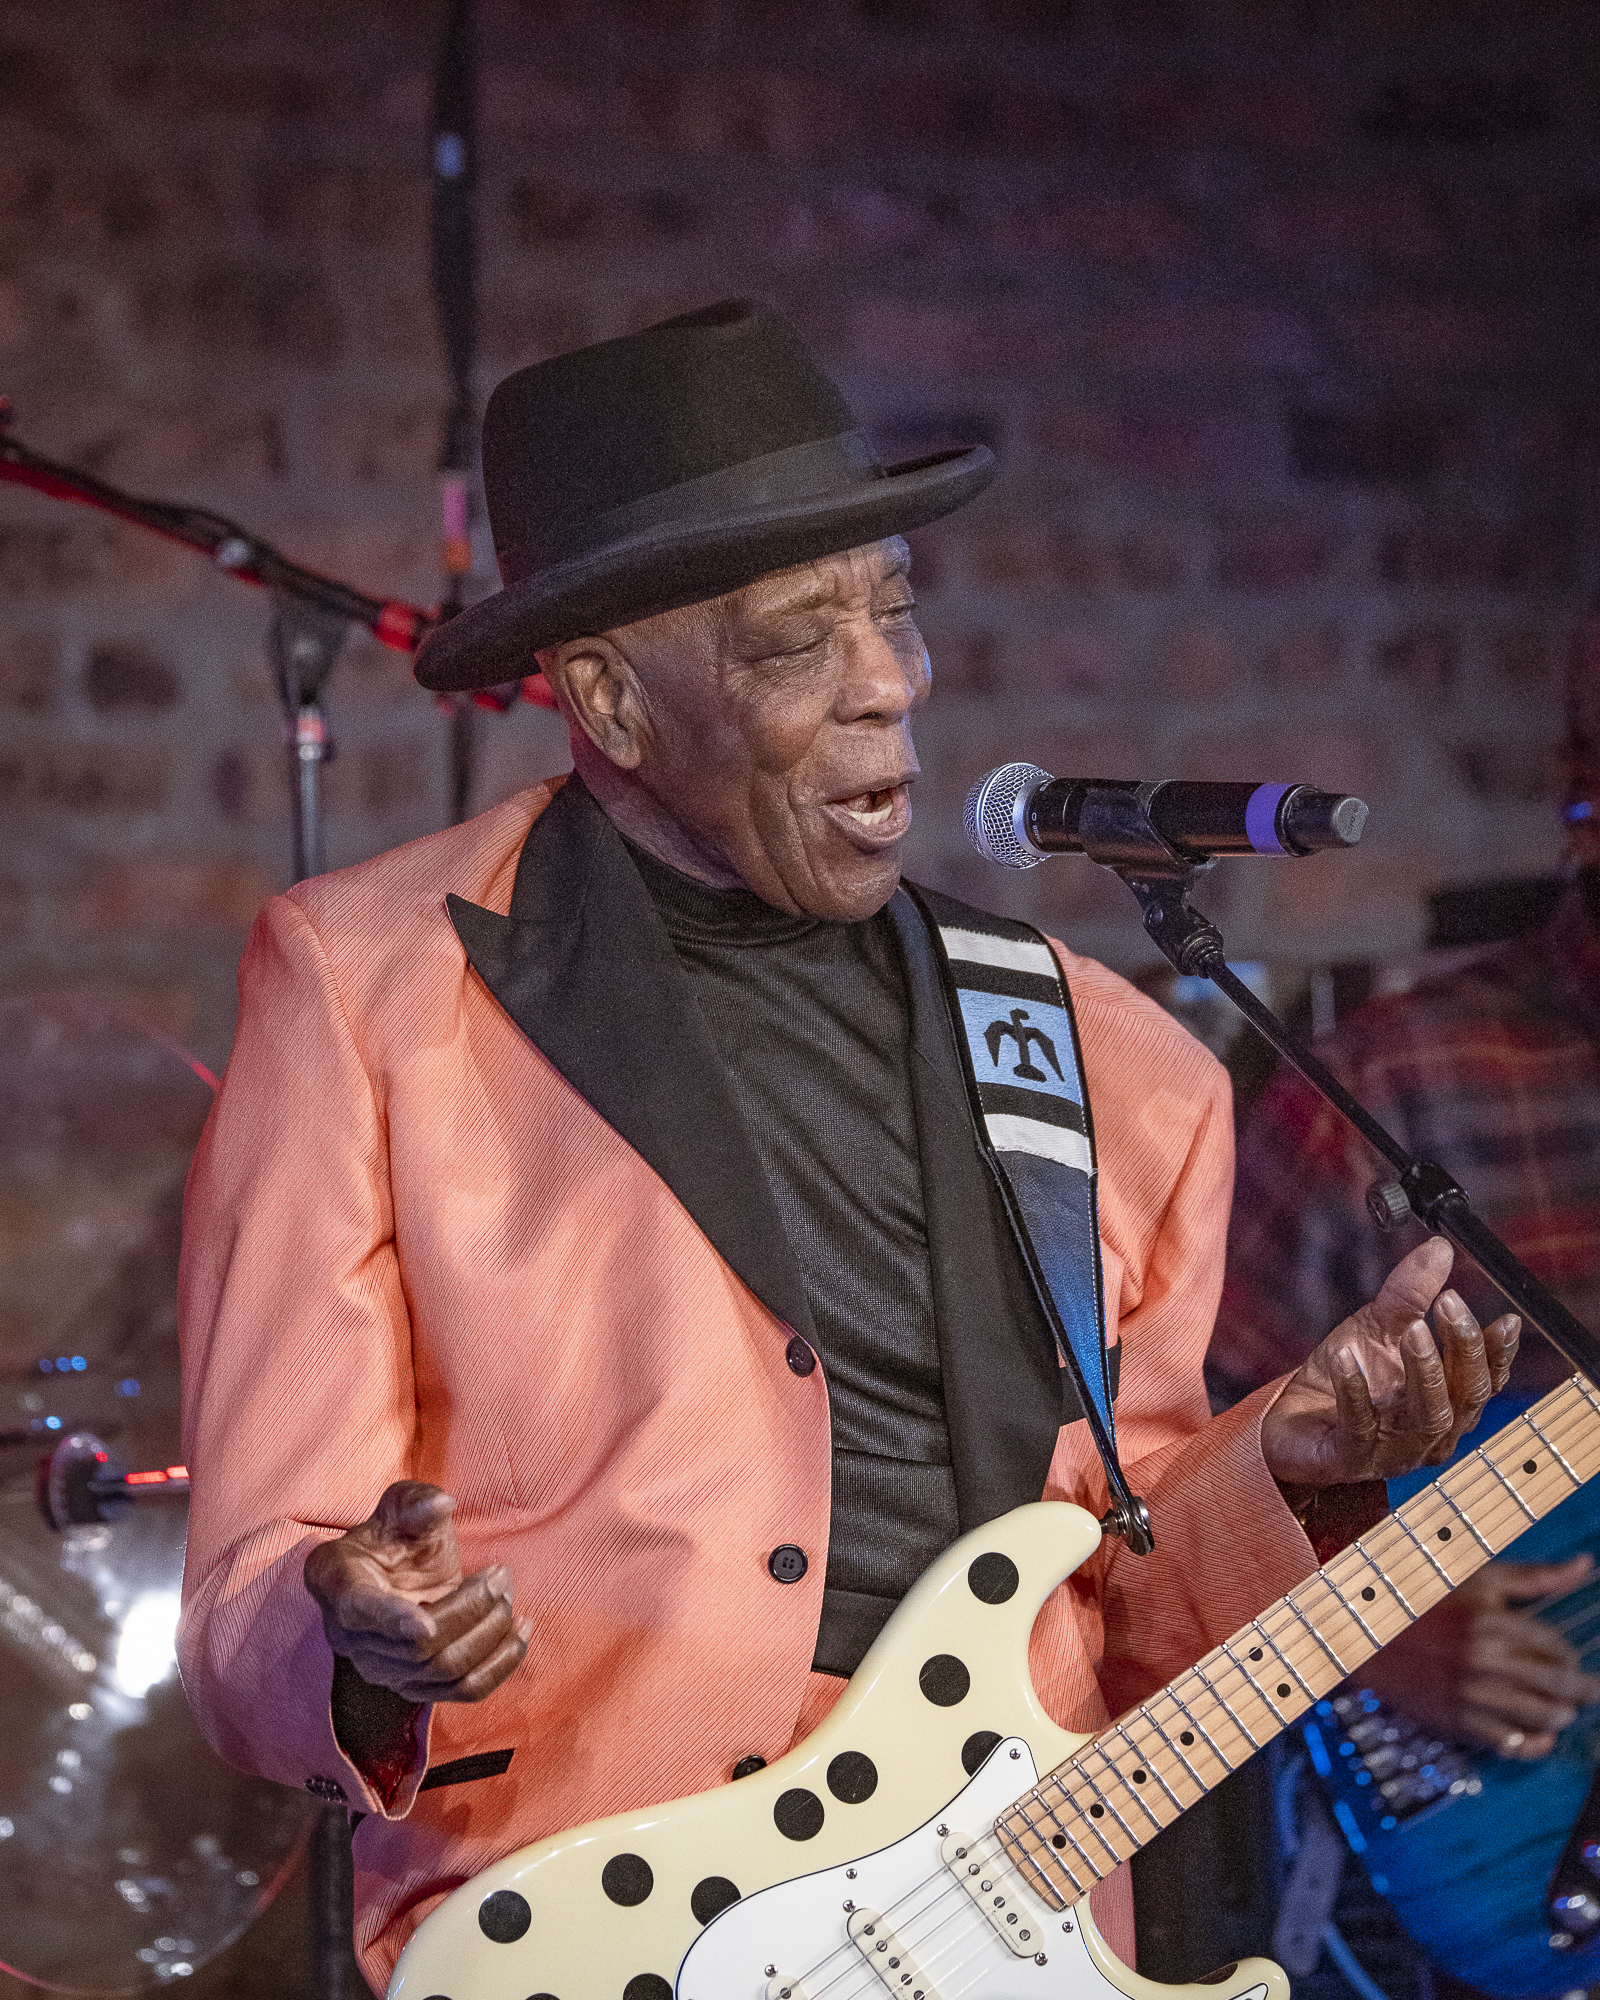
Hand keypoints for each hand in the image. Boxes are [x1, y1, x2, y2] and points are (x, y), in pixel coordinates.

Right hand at [303, 1481, 526, 1704]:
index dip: (393, 1620)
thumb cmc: (392, 1535)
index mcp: (342, 1586)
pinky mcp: (417, 1685)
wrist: (389, 1574)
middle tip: (500, 1575)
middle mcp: (354, 1638)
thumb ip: (417, 1502)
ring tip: (508, 1592)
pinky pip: (464, 1691)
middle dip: (470, 1610)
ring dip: (491, 1634)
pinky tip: (521, 1632)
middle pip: (418, 1647)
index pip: (362, 1613)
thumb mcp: (399, 1506)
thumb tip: (442, 1504)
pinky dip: (501, 1665)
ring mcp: (384, 1669)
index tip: (426, 1623)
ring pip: (445, 1670)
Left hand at [1260, 1236, 1518, 1493]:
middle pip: (1467, 1395)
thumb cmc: (1345, 1375)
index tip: (1506, 1317)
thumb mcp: (1377, 1325)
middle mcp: (1431, 1431)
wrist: (1290, 1418)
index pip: (1486, 1378)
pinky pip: (1360, 1425)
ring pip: (1428, 1415)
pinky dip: (1355, 1390)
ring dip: (1424, 1370)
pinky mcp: (1351, 1458)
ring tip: (1413, 1328)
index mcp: (1447, 1401)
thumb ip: (1410, 1292)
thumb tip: (1440, 1247)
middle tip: (1450, 1303)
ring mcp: (1394, 1450)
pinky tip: (1344, 1357)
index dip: (1499, 1351)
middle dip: (1464, 1348)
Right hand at [1362, 1555, 1599, 1758]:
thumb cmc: (1424, 1598)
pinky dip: (1537, 1744)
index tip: (1567, 1658)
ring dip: (1562, 1715)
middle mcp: (1485, 1661)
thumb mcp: (1476, 1577)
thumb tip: (1585, 1565)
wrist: (1367, 1636)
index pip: (1557, 1647)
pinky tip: (1539, 1734)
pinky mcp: (1458, 1722)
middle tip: (1586, 1690)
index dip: (1569, 1655)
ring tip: (1560, 1708)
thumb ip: (1535, 1576)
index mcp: (1490, 1621)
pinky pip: (1515, 1746)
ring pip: (1544, 1718)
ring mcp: (1472, 1695)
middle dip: (1583, 1690)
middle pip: (1560, 1686)